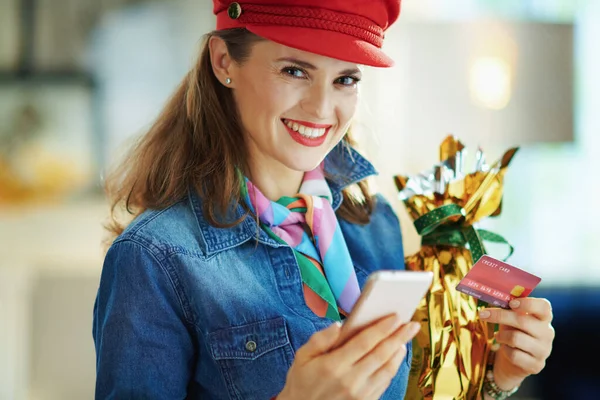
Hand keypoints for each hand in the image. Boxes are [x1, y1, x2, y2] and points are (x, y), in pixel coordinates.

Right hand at [278, 315, 420, 399]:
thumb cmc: (302, 380)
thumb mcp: (302, 356)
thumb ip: (320, 339)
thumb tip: (339, 325)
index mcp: (333, 365)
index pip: (364, 342)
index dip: (381, 328)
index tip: (395, 317)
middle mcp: (350, 380)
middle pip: (381, 354)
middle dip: (398, 337)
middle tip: (412, 325)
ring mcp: (359, 394)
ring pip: (386, 370)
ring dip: (398, 352)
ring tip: (405, 338)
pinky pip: (384, 383)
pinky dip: (392, 368)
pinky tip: (394, 356)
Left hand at [479, 297, 554, 389]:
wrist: (515, 360)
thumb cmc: (513, 332)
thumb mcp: (511, 318)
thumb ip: (508, 308)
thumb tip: (493, 294)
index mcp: (544, 318)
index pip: (544, 307)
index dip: (528, 303)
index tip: (511, 303)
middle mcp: (547, 333)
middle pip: (523, 321)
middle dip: (500, 316)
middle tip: (482, 314)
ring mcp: (544, 350)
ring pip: (516, 338)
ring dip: (501, 336)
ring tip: (498, 336)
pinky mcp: (536, 365)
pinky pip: (514, 355)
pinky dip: (505, 350)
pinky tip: (506, 349)